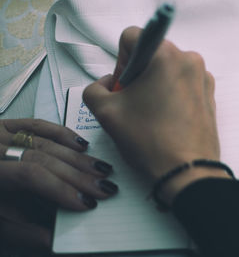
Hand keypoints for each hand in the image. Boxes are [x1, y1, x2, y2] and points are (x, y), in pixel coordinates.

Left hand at [0, 119, 117, 250]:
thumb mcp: (0, 225)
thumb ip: (27, 233)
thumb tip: (60, 238)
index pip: (30, 175)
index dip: (60, 188)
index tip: (86, 203)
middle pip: (43, 158)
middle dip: (77, 175)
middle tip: (103, 188)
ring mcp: (1, 134)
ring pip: (47, 143)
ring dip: (78, 158)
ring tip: (101, 170)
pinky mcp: (10, 126)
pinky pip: (40, 125)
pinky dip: (63, 134)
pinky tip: (82, 145)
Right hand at [83, 27, 228, 203]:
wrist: (187, 171)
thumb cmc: (149, 140)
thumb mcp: (105, 112)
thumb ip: (94, 89)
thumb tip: (106, 84)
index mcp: (165, 54)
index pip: (132, 38)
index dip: (119, 61)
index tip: (122, 87)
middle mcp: (189, 59)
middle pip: (151, 54)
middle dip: (137, 75)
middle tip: (132, 103)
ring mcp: (203, 77)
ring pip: (168, 70)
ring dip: (153, 86)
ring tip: (149, 114)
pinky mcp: (210, 94)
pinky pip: (183, 84)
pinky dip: (170, 94)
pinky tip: (166, 119)